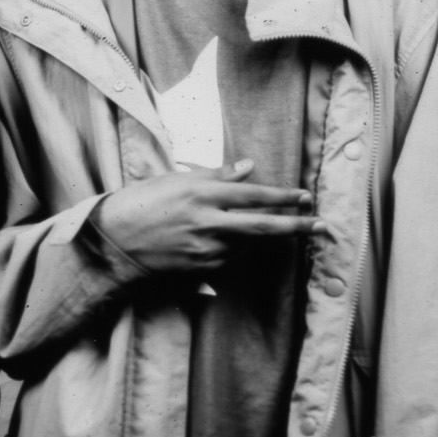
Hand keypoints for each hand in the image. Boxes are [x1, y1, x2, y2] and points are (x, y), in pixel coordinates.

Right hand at [94, 158, 323, 275]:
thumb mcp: (178, 179)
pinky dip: (235, 250)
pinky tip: (221, 243)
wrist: (113, 241)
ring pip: (247, 244)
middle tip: (324, 226)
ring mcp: (204, 249)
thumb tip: (250, 167)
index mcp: (202, 194)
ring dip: (259, 239)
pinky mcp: (200, 269)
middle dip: (298, 226)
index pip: (254, 195)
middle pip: (264, 226)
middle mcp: (208, 222)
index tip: (307, 196)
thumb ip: (218, 175)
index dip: (284, 196)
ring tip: (250, 228)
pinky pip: (229, 259)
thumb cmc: (143, 202)